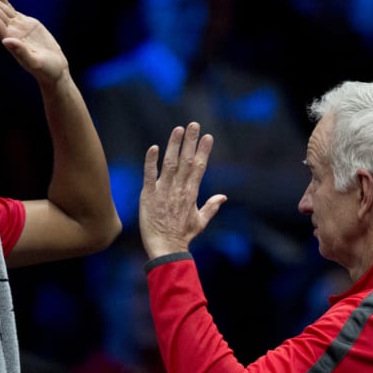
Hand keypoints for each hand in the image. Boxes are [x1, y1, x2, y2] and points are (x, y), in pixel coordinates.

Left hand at [0, 0, 67, 84]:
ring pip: (1, 9)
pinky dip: (4, 2)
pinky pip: (13, 11)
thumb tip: (6, 41)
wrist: (54, 71)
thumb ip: (20, 52)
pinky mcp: (27, 25)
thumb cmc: (45, 70)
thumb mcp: (34, 62)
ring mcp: (18, 27)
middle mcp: (11, 32)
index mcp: (10, 40)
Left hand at [139, 122, 226, 257]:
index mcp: (192, 193)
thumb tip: (223, 196)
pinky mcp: (148, 195)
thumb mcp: (200, 222)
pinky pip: (149, 175)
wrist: (165, 248)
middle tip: (194, 124)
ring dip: (174, 145)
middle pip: (187, 161)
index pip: (200, 167)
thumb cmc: (182, 236)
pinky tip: (154, 147)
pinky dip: (151, 161)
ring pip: (170, 163)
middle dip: (191, 141)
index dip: (204, 150)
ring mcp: (163, 191)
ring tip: (178, 129)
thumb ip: (212, 207)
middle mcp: (179, 189)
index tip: (208, 136)